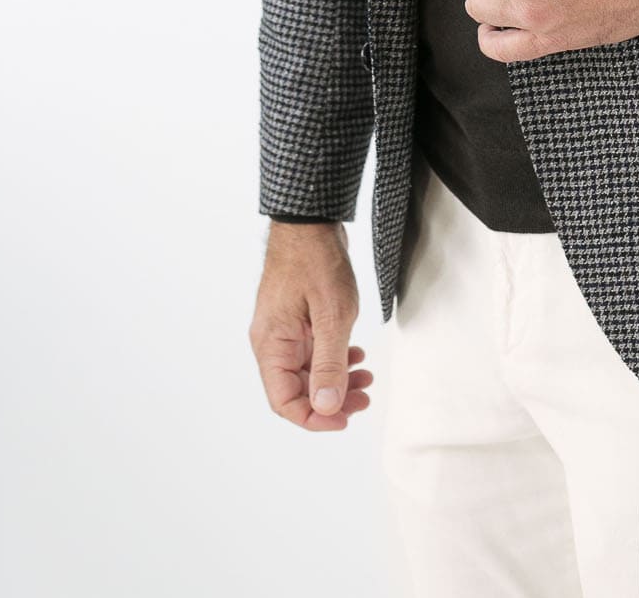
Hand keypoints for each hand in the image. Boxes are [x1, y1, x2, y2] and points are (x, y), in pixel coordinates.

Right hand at [249, 223, 372, 430]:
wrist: (310, 221)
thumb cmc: (316, 260)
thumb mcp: (331, 314)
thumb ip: (330, 362)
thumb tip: (326, 406)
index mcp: (271, 345)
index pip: (284, 402)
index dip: (315, 417)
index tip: (344, 418)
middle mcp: (272, 342)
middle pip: (297, 390)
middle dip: (332, 399)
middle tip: (364, 397)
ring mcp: (283, 330)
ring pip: (307, 371)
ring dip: (337, 378)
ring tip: (366, 376)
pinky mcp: (296, 320)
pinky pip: (312, 351)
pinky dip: (334, 358)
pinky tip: (355, 354)